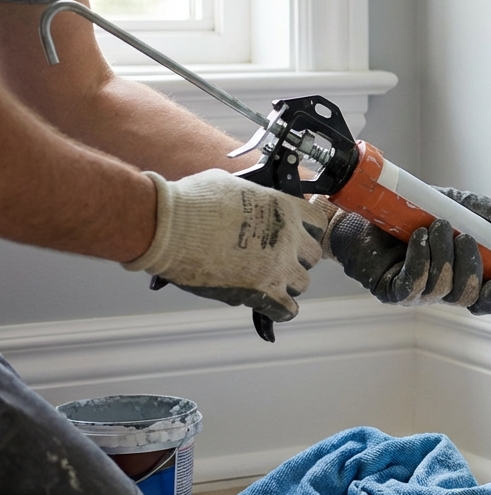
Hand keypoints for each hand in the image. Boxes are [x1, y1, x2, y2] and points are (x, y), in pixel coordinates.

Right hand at [123, 170, 327, 322]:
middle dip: (297, 257)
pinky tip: (274, 306)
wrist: (170, 228)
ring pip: (302, 283)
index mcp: (284, 208)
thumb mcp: (230, 184)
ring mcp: (278, 266)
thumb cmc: (192, 202)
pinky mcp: (262, 291)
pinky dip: (282, 310)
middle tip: (278, 258)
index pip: (316, 222)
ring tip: (269, 279)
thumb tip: (245, 198)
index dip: (307, 230)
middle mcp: (289, 238)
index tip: (298, 235)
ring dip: (288, 282)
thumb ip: (249, 196)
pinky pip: (286, 309)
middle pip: (312, 255)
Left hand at [319, 188, 490, 314]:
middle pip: (465, 297)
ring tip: (436, 226)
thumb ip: (479, 212)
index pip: (480, 300)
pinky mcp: (390, 290)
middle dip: (470, 268)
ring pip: (440, 288)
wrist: (365, 211)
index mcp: (456, 276)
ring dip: (443, 255)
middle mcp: (438, 289)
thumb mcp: (450, 205)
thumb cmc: (408, 212)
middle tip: (464, 236)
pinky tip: (419, 238)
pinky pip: (413, 284)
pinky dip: (421, 259)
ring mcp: (414, 293)